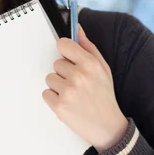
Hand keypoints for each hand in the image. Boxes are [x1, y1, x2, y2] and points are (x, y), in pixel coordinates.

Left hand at [43, 25, 127, 152]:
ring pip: (50, 78)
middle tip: (78, 85)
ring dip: (58, 86)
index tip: (68, 57)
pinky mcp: (59, 106)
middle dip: (64, 73)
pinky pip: (46, 93)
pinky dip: (54, 99)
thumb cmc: (104, 95)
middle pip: (56, 64)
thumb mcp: (103, 68)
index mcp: (90, 64)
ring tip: (74, 95)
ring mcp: (68, 92)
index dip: (64, 51)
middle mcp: (78, 76)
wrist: (107, 127)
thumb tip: (77, 28)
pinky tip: (68, 104)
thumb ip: (89, 47)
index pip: (63, 44)